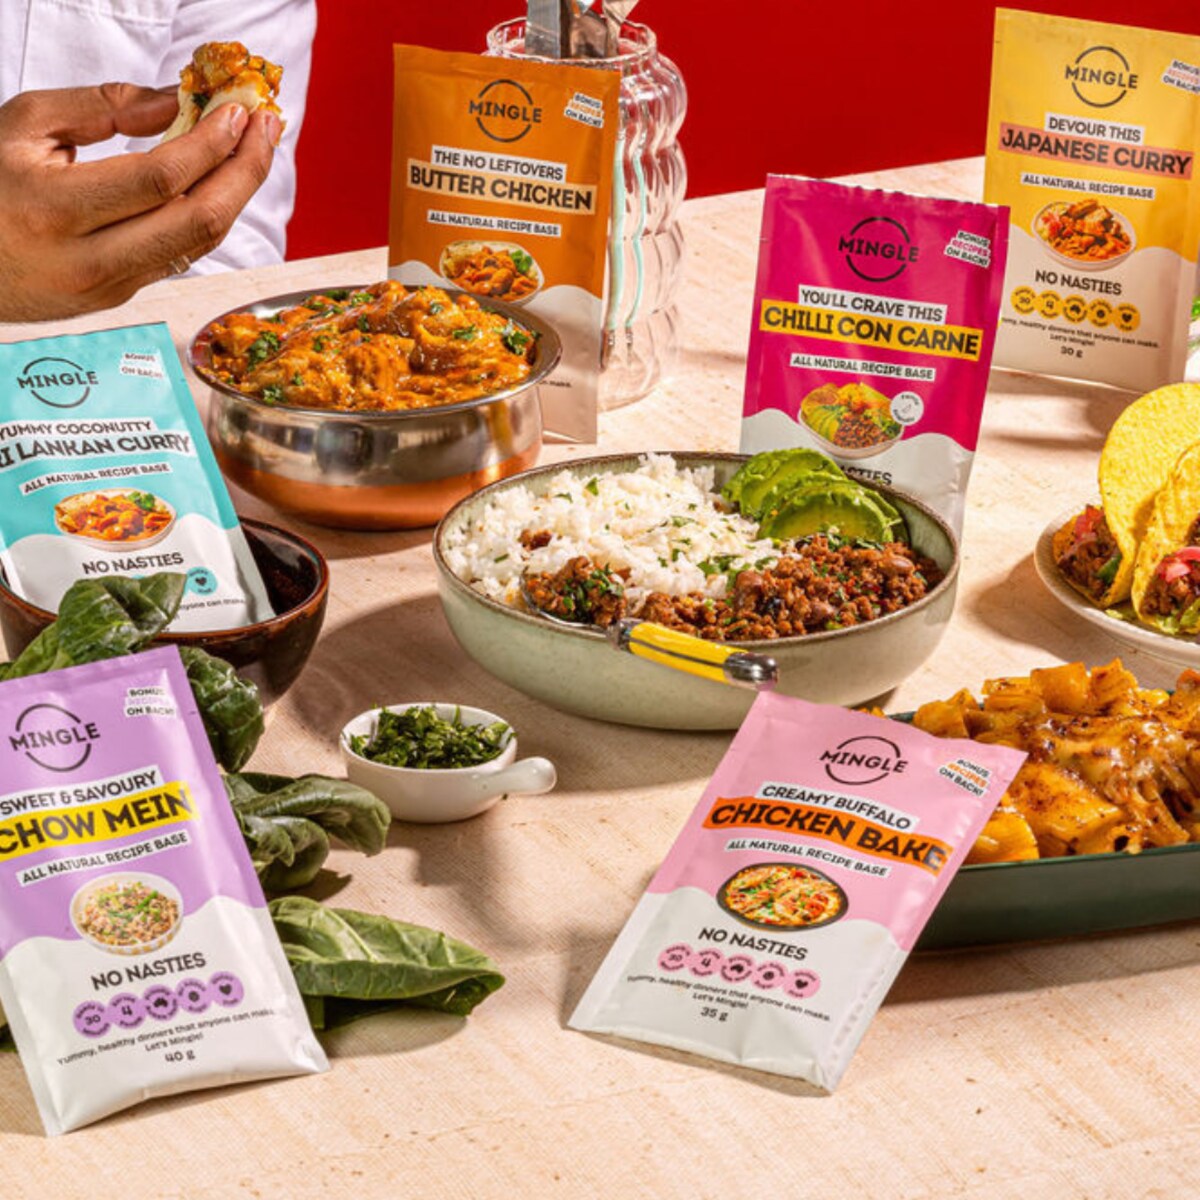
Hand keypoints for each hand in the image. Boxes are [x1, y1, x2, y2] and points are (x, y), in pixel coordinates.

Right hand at [0, 83, 280, 321]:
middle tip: (267, 126)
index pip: (160, 179)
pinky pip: (183, 254)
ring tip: (256, 149)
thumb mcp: (26, 126)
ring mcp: (111, 286)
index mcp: (54, 208)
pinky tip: (225, 182)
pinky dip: (211, 215)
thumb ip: (102, 108)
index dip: (209, 143)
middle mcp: (89, 258)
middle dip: (244, 169)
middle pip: (196, 219)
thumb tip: (176, 102)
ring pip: (199, 243)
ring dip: (238, 194)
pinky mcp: (122, 297)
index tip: (237, 111)